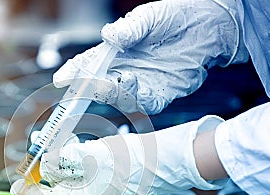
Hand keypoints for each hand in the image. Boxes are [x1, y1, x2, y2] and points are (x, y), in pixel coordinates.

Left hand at [11, 116, 226, 194]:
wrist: (170, 161)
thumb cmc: (135, 160)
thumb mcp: (94, 156)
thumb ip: (66, 161)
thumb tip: (48, 164)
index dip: (31, 194)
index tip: (17, 185)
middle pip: (64, 193)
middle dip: (51, 173)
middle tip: (42, 156)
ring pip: (79, 185)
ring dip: (68, 167)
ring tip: (65, 146)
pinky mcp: (118, 189)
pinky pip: (93, 181)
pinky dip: (84, 167)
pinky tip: (84, 150)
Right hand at [53, 0, 247, 113]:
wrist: (207, 26)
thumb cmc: (175, 16)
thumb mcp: (149, 18)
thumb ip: (129, 30)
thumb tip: (109, 37)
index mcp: (115, 52)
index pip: (88, 65)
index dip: (73, 73)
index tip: (62, 79)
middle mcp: (124, 71)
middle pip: (98, 85)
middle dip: (88, 88)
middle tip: (84, 85)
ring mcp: (140, 85)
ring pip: (118, 97)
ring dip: (112, 92)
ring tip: (117, 78)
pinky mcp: (158, 95)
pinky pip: (142, 103)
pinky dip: (135, 97)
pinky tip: (134, 82)